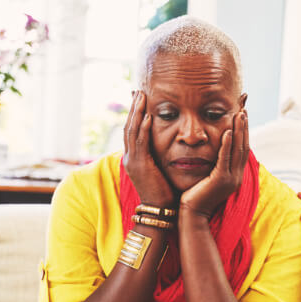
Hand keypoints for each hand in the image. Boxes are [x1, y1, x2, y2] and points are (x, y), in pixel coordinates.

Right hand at [122, 91, 174, 207]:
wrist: (159, 210)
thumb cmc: (164, 191)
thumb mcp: (160, 169)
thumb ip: (160, 156)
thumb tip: (171, 144)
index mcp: (135, 157)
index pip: (133, 130)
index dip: (135, 114)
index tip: (140, 98)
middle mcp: (130, 157)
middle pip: (129, 126)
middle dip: (134, 108)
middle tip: (137, 91)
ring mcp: (133, 161)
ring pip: (132, 131)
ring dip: (137, 112)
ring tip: (141, 97)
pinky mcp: (140, 166)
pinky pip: (140, 143)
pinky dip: (143, 128)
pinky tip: (148, 116)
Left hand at [180, 110, 248, 220]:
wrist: (192, 215)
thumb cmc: (196, 196)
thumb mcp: (209, 177)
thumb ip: (214, 165)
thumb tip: (213, 150)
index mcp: (235, 175)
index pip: (242, 149)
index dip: (244, 132)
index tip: (242, 116)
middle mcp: (236, 176)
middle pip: (244, 147)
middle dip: (244, 127)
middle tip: (244, 110)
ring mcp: (230, 179)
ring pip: (238, 150)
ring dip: (239, 131)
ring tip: (239, 115)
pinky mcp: (221, 180)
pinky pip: (225, 159)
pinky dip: (227, 145)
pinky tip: (227, 132)